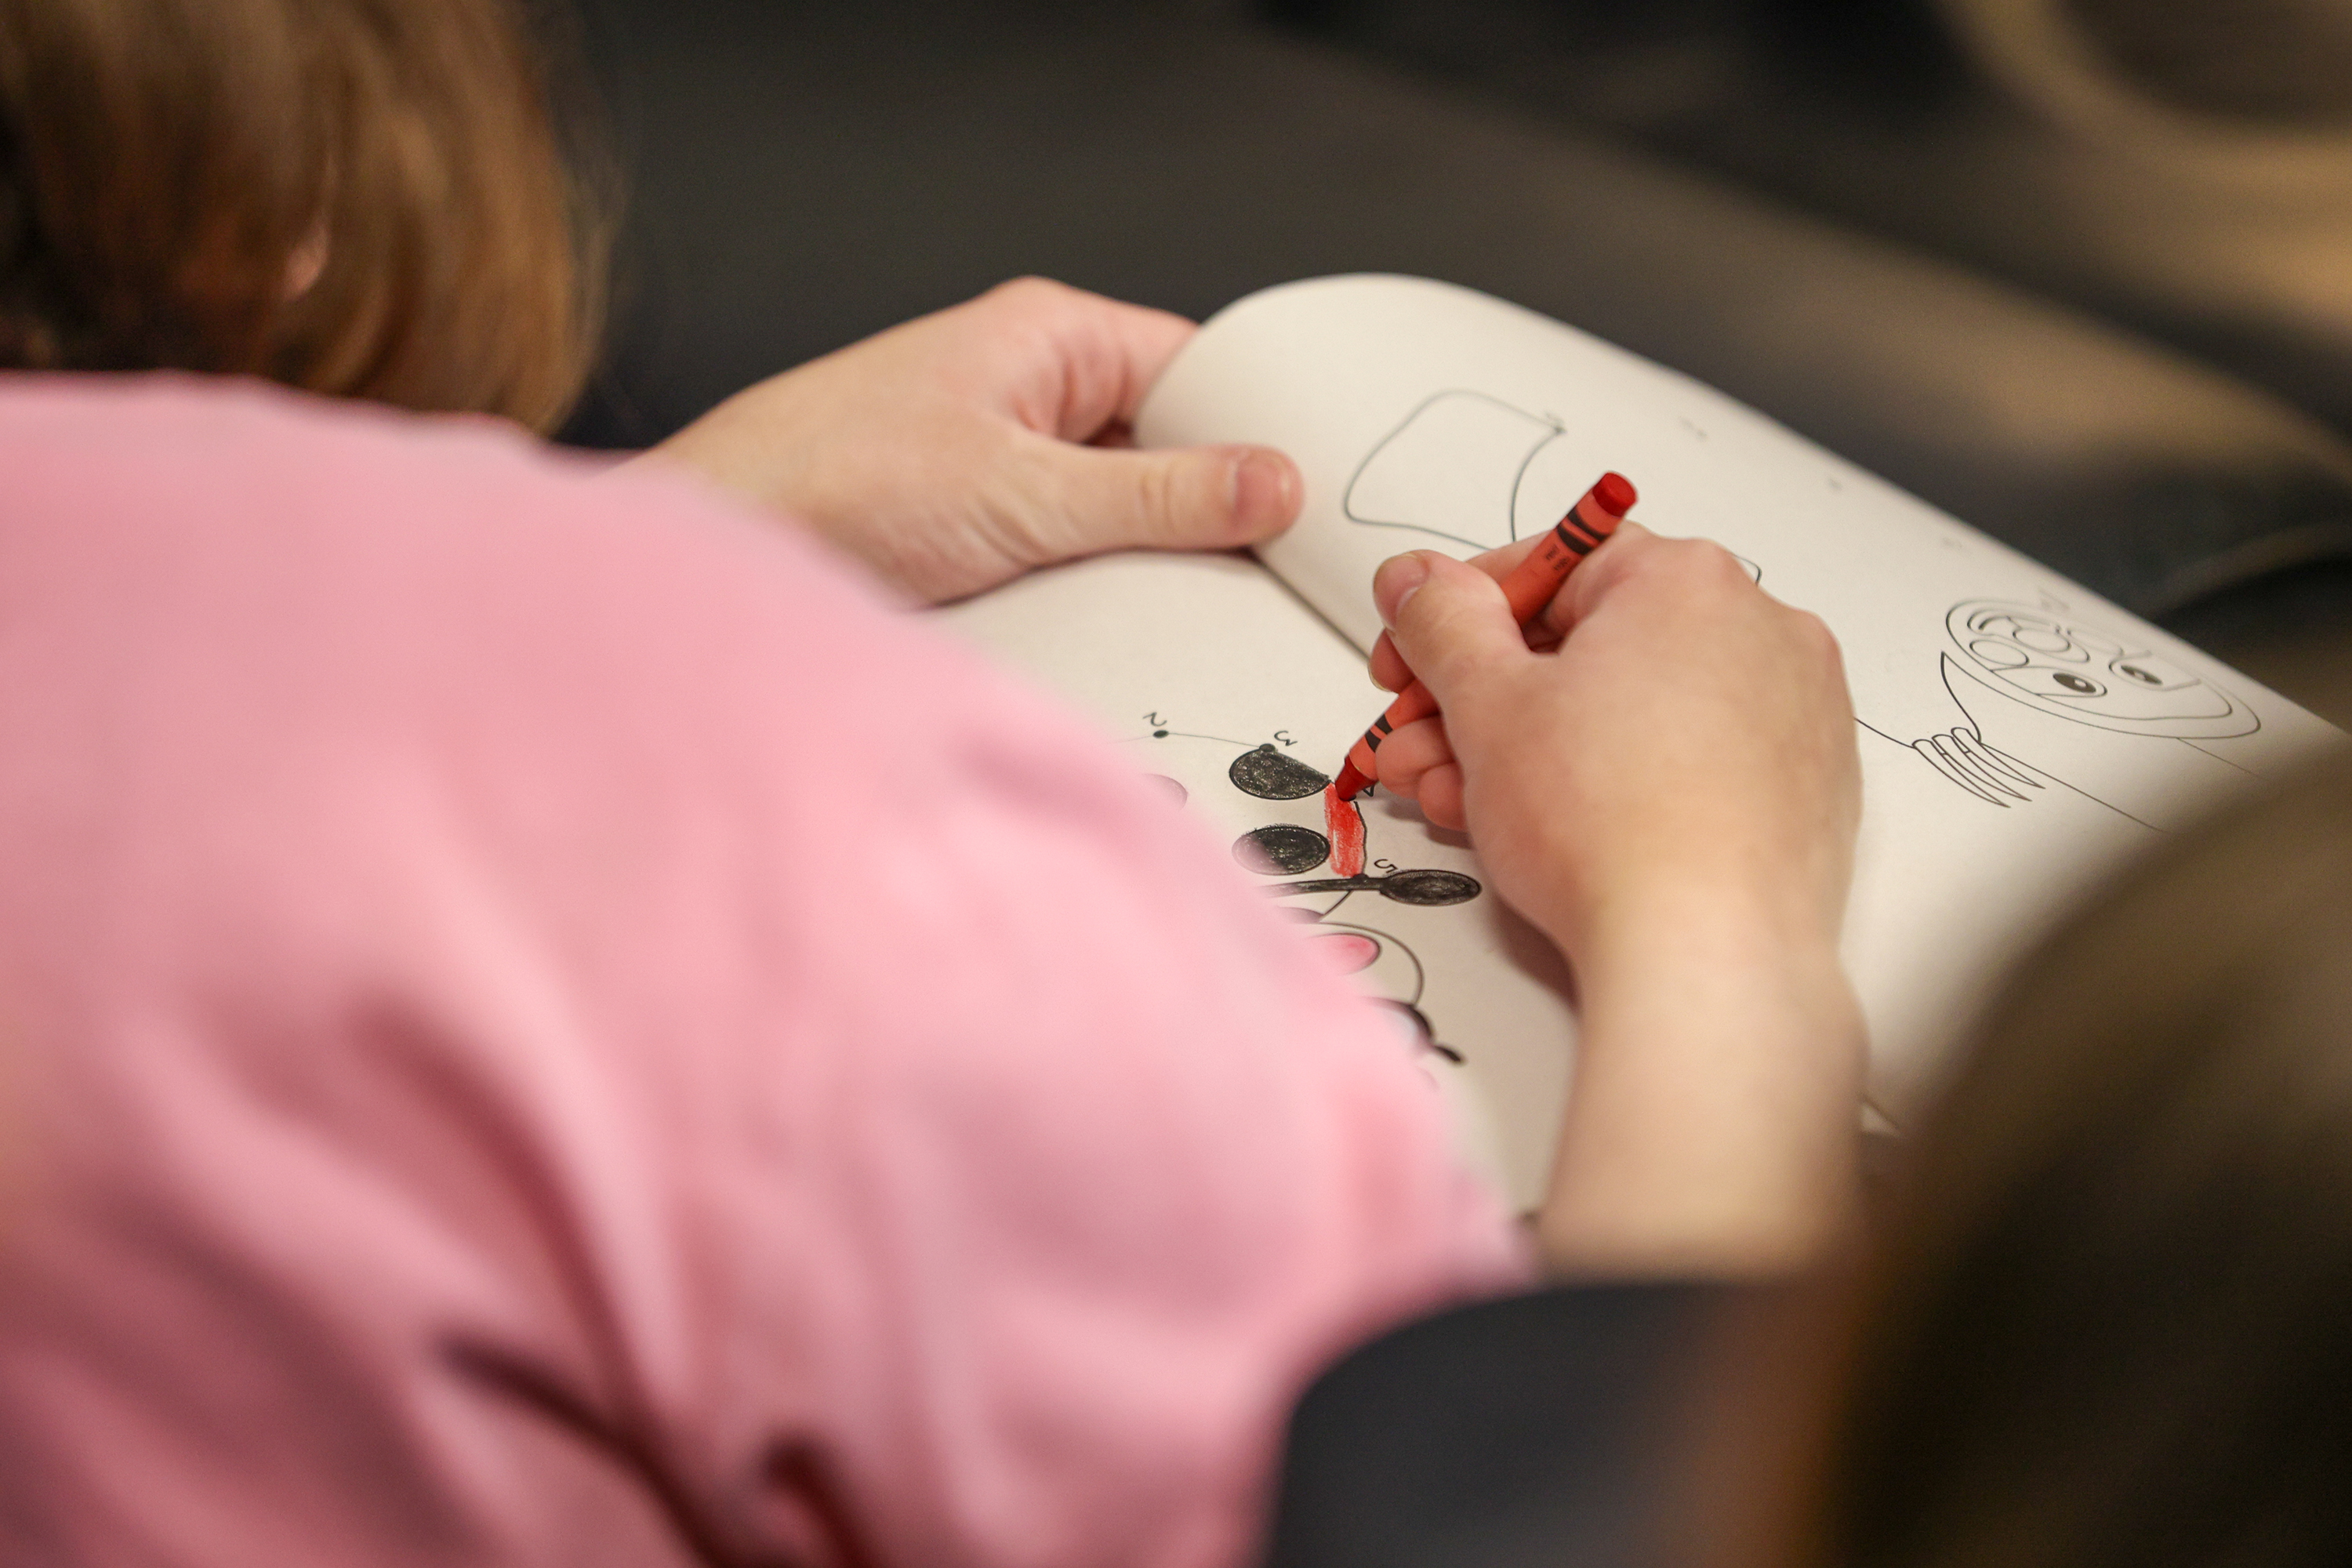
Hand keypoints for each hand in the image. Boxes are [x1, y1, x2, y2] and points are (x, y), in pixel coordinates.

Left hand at [626, 278, 1301, 602]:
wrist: (717, 545)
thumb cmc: (829, 480)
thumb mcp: (1024, 493)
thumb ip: (1160, 497)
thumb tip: (1273, 482)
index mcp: (1051, 338)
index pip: (1198, 368)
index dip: (1260, 427)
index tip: (1318, 493)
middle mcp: (1032, 391)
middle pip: (1168, 447)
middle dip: (1212, 509)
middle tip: (1274, 569)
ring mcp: (1005, 464)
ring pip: (1122, 512)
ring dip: (1154, 561)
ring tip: (1203, 606)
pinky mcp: (978, 533)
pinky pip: (1074, 556)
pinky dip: (1102, 590)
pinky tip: (1129, 628)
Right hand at [1371, 527, 1866, 1276]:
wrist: (1706, 955)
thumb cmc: (1616, 831)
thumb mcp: (1488, 703)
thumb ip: (1441, 621)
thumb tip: (1421, 580)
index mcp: (1686, 578)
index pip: (1545, 567)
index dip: (1454, 619)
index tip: (1409, 659)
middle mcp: (1757, 626)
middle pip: (1585, 645)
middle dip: (1482, 701)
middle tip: (1422, 745)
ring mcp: (1792, 709)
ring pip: (1629, 709)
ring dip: (1530, 750)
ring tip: (1463, 803)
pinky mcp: (1802, 785)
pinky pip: (1683, 759)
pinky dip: (1611, 782)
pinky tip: (1545, 827)